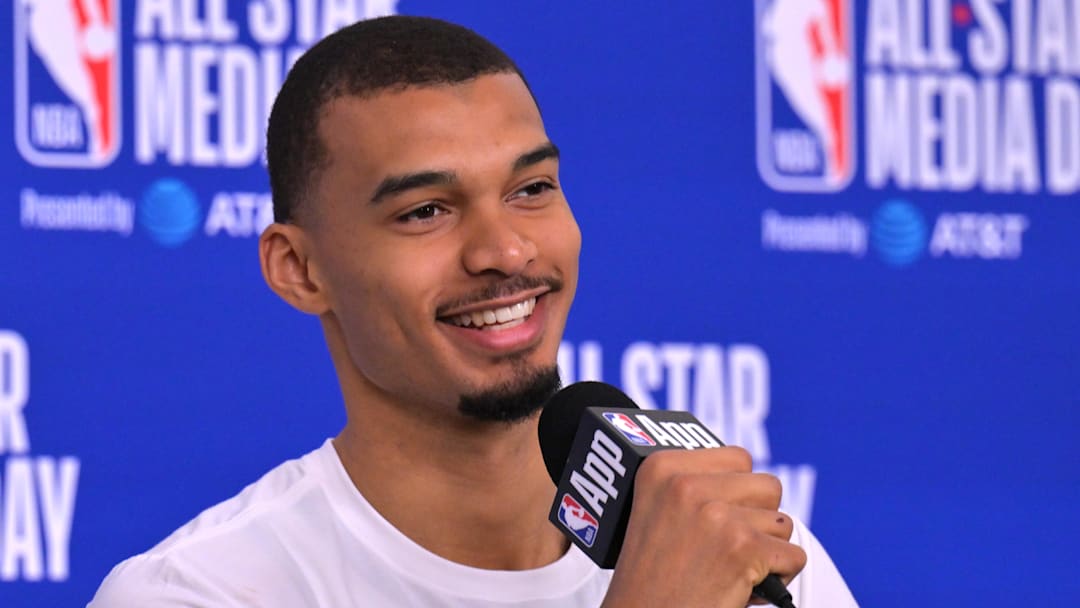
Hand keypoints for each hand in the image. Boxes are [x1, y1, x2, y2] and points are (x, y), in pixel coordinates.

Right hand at [601, 447, 805, 607]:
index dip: (737, 493)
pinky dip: (779, 578)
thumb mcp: (653, 511)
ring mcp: (715, 515)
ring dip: (766, 550)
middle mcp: (686, 485)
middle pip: (766, 486)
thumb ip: (693, 484)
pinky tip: (746, 587)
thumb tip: (746, 478)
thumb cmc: (648, 581)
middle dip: (757, 519)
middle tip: (727, 548)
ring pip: (782, 522)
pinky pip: (794, 556)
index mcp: (660, 468)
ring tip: (731, 569)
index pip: (737, 458)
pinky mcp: (742, 548)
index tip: (717, 518)